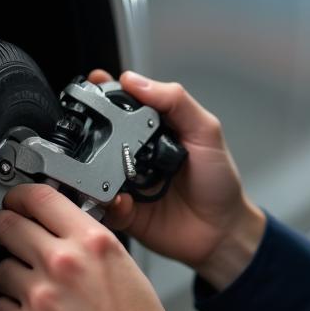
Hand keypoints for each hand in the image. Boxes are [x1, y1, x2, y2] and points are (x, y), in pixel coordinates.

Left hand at [0, 184, 204, 310]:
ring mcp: (39, 298)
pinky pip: (0, 310)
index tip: (14, 197)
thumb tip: (63, 233)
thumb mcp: (127, 270)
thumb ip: (92, 246)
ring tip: (37, 294)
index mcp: (95, 243)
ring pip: (1, 270)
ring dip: (13, 278)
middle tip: (0, 229)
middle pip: (7, 226)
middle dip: (0, 225)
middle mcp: (64, 264)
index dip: (20, 194)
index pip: (42, 198)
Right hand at [88, 69, 265, 289]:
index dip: (104, 92)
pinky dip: (105, 201)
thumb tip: (134, 80)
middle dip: (88, 131)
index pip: (122, 104)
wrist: (222, 230)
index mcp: (152, 129)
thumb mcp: (206, 131)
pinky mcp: (121, 211)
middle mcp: (134, 153)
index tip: (93, 83)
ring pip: (91, 170)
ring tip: (100, 168)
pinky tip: (120, 199)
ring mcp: (125, 182)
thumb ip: (175, 101)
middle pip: (99, 135)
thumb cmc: (219, 180)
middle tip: (87, 130)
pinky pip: (100, 205)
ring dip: (90, 168)